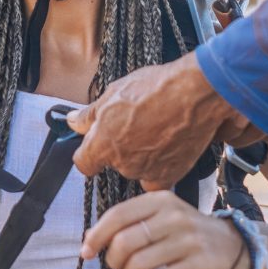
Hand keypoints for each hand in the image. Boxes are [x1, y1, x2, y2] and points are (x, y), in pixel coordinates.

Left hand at [67, 52, 258, 186]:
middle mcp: (123, 163)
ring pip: (137, 171)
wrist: (195, 94)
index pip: (84, 163)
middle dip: (121, 149)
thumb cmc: (156, 89)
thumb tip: (73, 121)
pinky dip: (161, 168)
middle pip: (114, 164)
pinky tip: (167, 148)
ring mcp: (147, 172)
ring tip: (155, 133)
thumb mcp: (114, 93)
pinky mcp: (171, 175)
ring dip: (142, 158)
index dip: (89, 154)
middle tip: (136, 126)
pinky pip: (159, 179)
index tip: (95, 146)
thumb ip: (89, 115)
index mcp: (104, 144)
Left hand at [81, 190, 246, 268]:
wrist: (234, 246)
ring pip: (138, 264)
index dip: (96, 235)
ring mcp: (188, 241)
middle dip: (113, 260)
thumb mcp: (163, 216)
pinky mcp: (198, 266)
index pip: (117, 215)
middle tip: (119, 266)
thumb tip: (91, 239)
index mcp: (160, 200)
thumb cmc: (188, 232)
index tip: (86, 252)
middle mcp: (174, 216)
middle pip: (124, 242)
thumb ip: (131, 222)